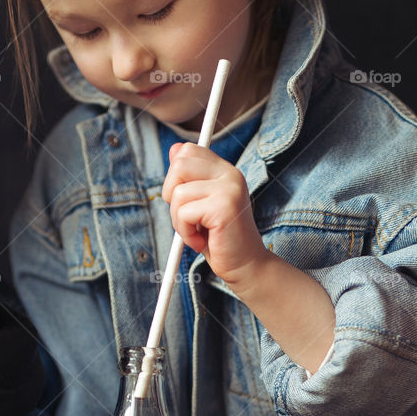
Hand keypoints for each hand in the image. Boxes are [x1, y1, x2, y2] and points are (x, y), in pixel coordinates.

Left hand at [162, 142, 266, 290]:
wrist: (245, 266)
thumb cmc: (220, 239)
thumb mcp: (199, 204)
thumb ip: (188, 178)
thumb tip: (174, 149)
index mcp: (224, 171)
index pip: (187, 151)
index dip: (174, 177)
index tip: (185, 201)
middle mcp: (230, 174)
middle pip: (179, 165)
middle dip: (171, 196)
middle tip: (186, 217)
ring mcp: (229, 188)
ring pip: (178, 193)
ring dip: (178, 220)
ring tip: (196, 233)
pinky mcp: (224, 207)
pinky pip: (184, 213)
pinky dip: (185, 233)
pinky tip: (201, 242)